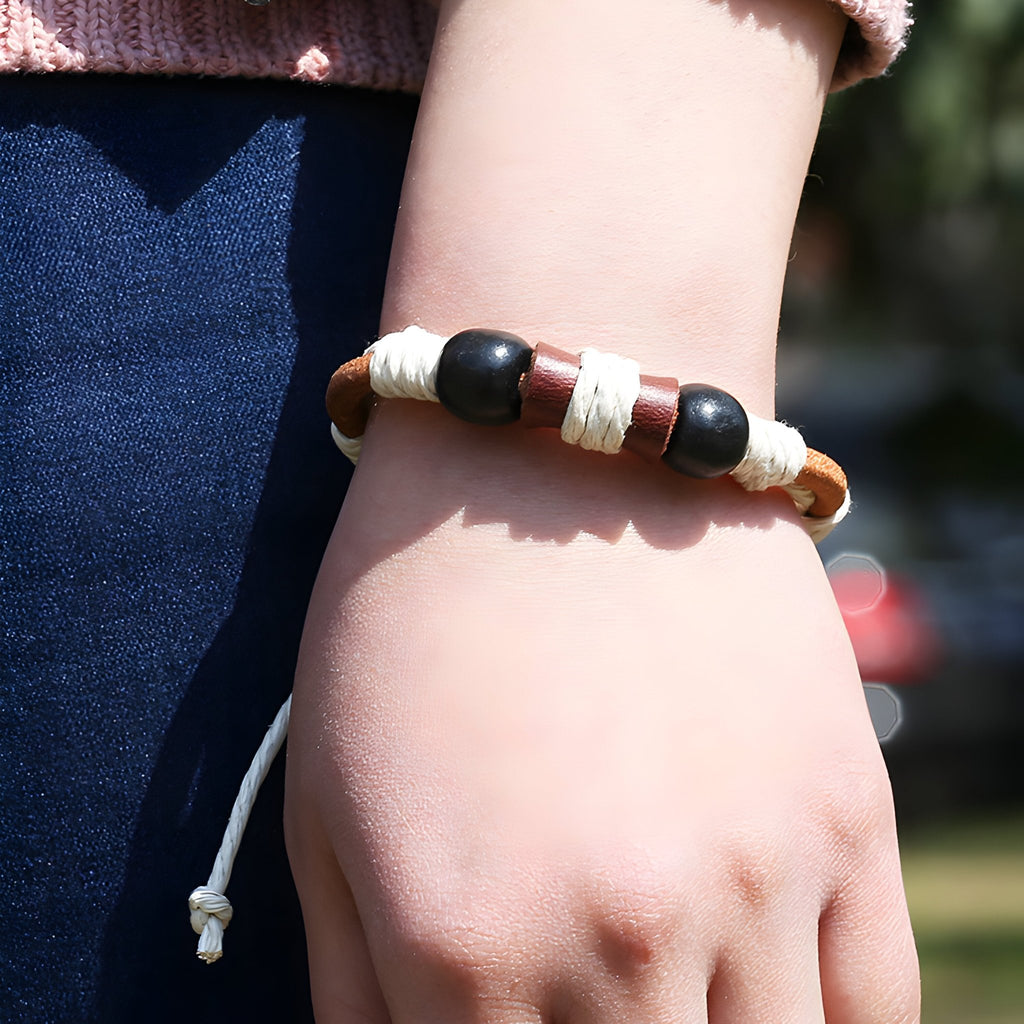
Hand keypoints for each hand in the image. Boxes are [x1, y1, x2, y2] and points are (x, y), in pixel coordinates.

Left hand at [285, 403, 918, 1022]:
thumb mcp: (326, 803)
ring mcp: (752, 875)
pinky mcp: (844, 809)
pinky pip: (870, 1008)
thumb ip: (358, 993)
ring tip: (667, 997)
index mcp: (464, 946)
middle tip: (589, 1010)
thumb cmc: (412, 611)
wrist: (556, 454)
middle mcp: (619, 937)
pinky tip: (764, 993)